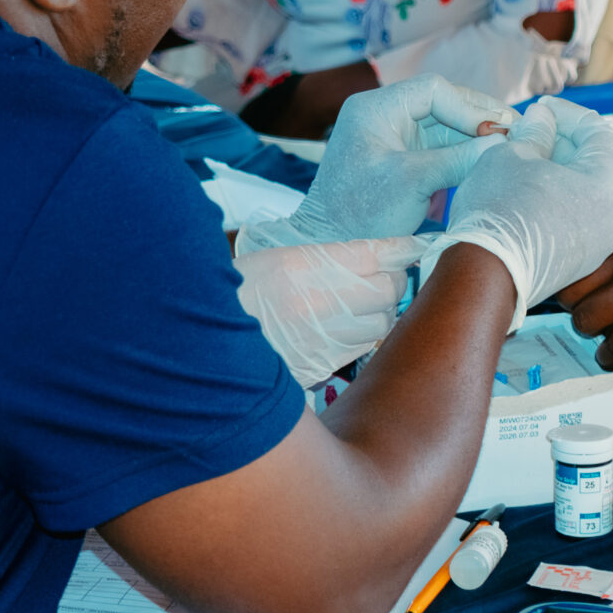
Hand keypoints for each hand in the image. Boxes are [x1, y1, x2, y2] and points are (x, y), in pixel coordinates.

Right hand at [235, 236, 430, 386]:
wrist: (201, 344)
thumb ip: (326, 257)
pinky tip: (343, 331)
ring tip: (360, 307)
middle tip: (383, 277)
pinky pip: (360, 350)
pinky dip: (360, 339)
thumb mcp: (275, 259)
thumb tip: (381, 254)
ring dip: (378, 313)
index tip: (412, 246)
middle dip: (392, 282)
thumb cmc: (238, 295)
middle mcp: (318, 302)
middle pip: (389, 289)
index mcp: (303, 266)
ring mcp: (322, 339)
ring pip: (381, 323)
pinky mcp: (320, 367)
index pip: (376, 252)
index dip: (400, 249)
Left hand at [242, 74, 514, 248]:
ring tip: (509, 145)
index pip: (434, 90)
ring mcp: (394, 137)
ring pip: (445, 125)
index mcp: (375, 109)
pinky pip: (440, 146)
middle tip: (517, 130)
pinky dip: (464, 152)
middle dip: (479, 117)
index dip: (470, 107)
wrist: (331, 248)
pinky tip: (488, 159)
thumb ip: (457, 160)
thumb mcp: (411, 183)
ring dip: (475, 135)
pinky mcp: (403, 160)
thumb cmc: (359, 214)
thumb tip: (502, 144)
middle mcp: (384, 115)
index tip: (498, 130)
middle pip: (443, 103)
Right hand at [429, 97, 612, 326]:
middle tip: (529, 130)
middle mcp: (608, 220)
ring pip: (580, 196)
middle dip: (560, 143)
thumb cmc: (498, 209)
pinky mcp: (573, 265)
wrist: (482, 277)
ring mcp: (593, 247)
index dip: (570, 114)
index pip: (600, 135)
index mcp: (601, 187)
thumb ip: (534, 133)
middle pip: (593, 167)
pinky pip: (570, 221)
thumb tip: (542, 120)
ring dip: (555, 172)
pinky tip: (522, 191)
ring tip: (521, 158)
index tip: (542, 108)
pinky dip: (552, 201)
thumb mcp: (511, 155)